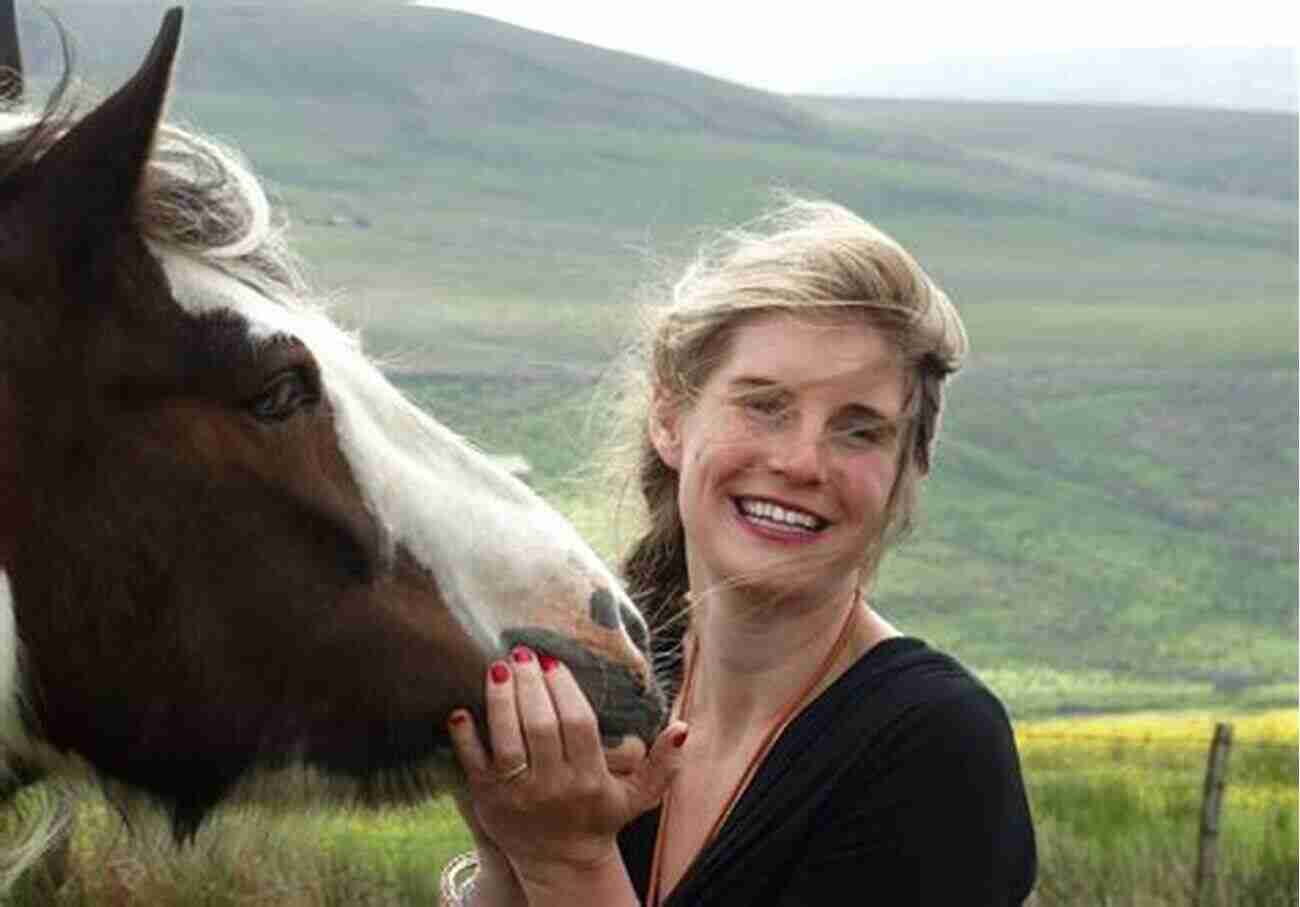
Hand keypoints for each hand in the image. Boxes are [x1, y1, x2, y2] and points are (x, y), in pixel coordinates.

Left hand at [448, 646, 687, 881]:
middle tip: (522, 652)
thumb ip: (662, 763)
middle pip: (540, 725)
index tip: (553, 661)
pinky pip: (472, 764)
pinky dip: (464, 737)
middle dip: (529, 683)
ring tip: (498, 666)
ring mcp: (517, 794)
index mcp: (589, 778)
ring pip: (505, 740)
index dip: (564, 689)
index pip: (576, 724)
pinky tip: (461, 709)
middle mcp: (552, 786)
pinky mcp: (487, 800)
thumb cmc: (599, 817)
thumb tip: (684, 727)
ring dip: (500, 699)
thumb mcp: (637, 796)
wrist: (561, 864)